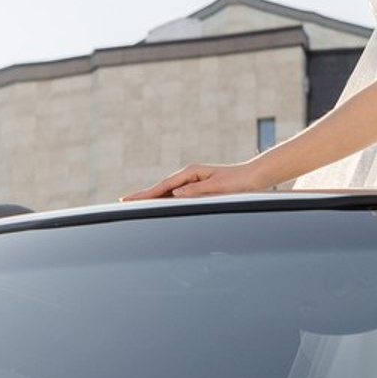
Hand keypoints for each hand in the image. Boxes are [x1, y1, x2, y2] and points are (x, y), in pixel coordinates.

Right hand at [121, 162, 264, 200]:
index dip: (145, 194)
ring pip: (168, 192)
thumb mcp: (217, 187)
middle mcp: (189, 175)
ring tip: (136, 204)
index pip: (163, 186)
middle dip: (143, 195)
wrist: (253, 176)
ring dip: (153, 198)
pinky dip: (166, 199)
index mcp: (191, 173)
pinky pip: (178, 195)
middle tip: (123, 202)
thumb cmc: (237, 181)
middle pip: (161, 188)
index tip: (129, 199)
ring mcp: (193, 181)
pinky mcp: (199, 186)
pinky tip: (160, 204)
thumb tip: (175, 194)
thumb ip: (196, 191)